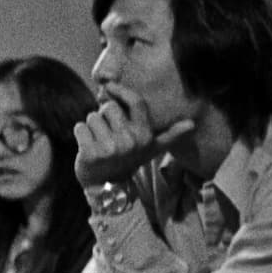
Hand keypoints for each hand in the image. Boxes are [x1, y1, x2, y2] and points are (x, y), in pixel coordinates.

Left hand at [74, 81, 194, 187]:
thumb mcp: (152, 148)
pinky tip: (88, 146)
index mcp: (144, 135)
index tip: (108, 86)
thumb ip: (171, 135)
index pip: (136, 102)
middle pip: (108, 107)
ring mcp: (110, 147)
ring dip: (91, 127)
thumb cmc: (129, 161)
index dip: (121, 91)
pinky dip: (80, 134)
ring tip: (99, 141)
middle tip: (107, 133)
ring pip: (92, 117)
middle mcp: (129, 140)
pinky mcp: (90, 153)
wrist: (108, 186)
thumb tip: (192, 124)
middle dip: (103, 116)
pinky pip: (79, 128)